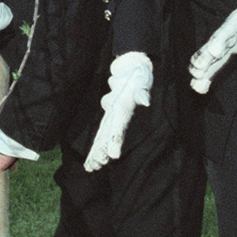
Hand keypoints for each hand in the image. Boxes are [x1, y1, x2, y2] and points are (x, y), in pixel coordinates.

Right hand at [84, 52, 152, 171]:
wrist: (128, 68)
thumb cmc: (138, 77)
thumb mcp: (142, 80)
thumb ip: (142, 91)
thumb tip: (145, 101)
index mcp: (120, 105)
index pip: (117, 125)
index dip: (114, 140)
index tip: (113, 155)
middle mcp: (111, 112)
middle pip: (104, 134)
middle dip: (101, 150)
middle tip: (98, 165)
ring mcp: (109, 115)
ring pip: (100, 136)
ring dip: (96, 152)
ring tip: (91, 167)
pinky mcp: (110, 119)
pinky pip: (102, 136)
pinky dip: (96, 148)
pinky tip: (93, 162)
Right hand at [189, 0, 236, 93]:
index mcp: (234, 23)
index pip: (225, 33)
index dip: (219, 42)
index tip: (214, 52)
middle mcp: (226, 36)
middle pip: (213, 48)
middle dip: (204, 59)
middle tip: (196, 71)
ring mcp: (226, 46)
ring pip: (213, 60)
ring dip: (204, 71)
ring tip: (194, 84)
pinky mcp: (229, 53)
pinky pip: (218, 65)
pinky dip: (209, 76)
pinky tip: (200, 87)